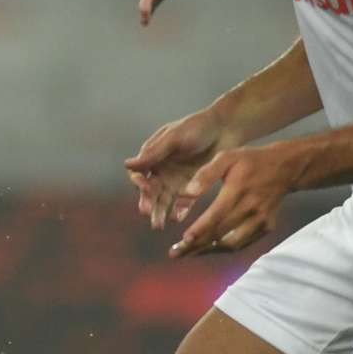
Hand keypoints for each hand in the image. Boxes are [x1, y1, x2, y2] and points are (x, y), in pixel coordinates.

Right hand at [125, 107, 235, 229]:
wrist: (226, 128)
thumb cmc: (196, 127)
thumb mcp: (174, 138)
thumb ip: (153, 153)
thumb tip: (126, 165)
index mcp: (154, 156)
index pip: (140, 173)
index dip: (139, 182)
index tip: (145, 187)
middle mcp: (163, 170)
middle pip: (151, 191)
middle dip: (148, 203)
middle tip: (148, 214)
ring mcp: (178, 180)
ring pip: (165, 200)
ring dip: (161, 211)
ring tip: (159, 225)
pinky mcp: (195, 186)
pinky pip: (185, 202)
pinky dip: (180, 210)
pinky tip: (179, 219)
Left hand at [170, 144, 303, 257]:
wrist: (285, 169)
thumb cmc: (250, 161)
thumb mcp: (226, 157)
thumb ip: (206, 174)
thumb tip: (187, 192)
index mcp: (238, 191)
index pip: (216, 216)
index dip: (200, 229)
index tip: (184, 240)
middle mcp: (251, 209)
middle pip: (222, 233)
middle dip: (198, 245)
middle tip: (177, 253)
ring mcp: (261, 221)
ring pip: (234, 243)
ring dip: (211, 250)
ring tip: (190, 253)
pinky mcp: (267, 227)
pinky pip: (245, 242)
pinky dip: (227, 247)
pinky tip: (210, 248)